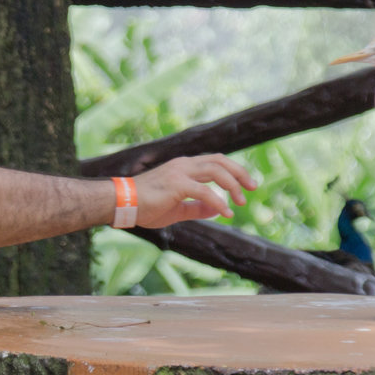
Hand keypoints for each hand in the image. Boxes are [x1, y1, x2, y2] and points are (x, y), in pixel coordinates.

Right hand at [133, 155, 256, 227]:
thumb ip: (198, 208)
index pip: (215, 162)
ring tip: (242, 202)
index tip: (246, 186)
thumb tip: (218, 209)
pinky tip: (226, 213)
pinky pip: (205, 192)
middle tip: (253, 187)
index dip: (234, 171)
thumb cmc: (144, 206)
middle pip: (220, 161)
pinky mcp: (177, 184)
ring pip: (216, 171)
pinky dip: (219, 202)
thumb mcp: (177, 209)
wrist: (121, 204)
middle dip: (240, 173)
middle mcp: (184, 165)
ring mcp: (180, 172)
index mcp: (183, 167)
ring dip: (233, 186)